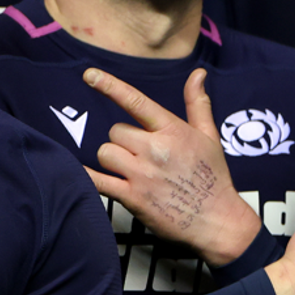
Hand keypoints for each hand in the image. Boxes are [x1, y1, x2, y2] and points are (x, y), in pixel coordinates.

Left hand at [82, 66, 262, 267]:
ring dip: (112, 159)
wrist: (216, 220)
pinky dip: (87, 177)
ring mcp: (142, 174)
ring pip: (105, 152)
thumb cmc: (213, 176)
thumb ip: (197, 103)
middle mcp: (156, 149)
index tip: (89, 75)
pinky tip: (77, 174)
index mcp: (173, 131)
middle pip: (116, 131)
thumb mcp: (210, 136)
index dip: (110, 85)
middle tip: (141, 154)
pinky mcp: (132, 197)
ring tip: (131, 170)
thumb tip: (198, 74)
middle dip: (123, 141)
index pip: (136, 101)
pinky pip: (98, 181)